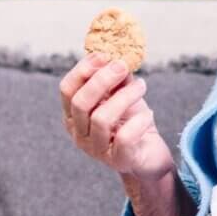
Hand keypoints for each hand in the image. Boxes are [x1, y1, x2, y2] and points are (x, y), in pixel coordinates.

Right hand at [60, 54, 174, 181]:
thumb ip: (116, 78)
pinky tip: (149, 113)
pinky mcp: (118, 160)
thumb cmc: (131, 121)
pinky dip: (139, 121)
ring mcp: (96, 149)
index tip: (104, 55)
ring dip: (125, 96)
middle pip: (80, 102)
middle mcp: (79, 133)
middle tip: (123, 66)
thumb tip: (116, 55)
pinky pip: (125, 138)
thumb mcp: (122, 95)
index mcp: (74, 115)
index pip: (66, 89)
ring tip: (141, 86)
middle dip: (102, 79)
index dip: (83, 69)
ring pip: (101, 118)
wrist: (150, 153)